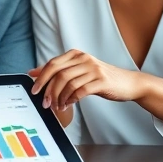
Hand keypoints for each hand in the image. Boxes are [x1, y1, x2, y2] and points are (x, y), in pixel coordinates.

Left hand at [28, 50, 144, 110]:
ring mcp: (93, 69)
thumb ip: (59, 71)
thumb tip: (34, 72)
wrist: (129, 83)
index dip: (41, 78)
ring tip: (58, 107)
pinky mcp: (101, 81)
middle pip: (58, 73)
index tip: (34, 90)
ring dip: (60, 98)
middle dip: (48, 90)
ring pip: (68, 83)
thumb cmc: (101, 78)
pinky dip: (71, 100)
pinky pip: (80, 91)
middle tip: (44, 103)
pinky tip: (69, 105)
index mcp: (76, 55)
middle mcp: (84, 59)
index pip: (52, 64)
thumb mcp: (79, 71)